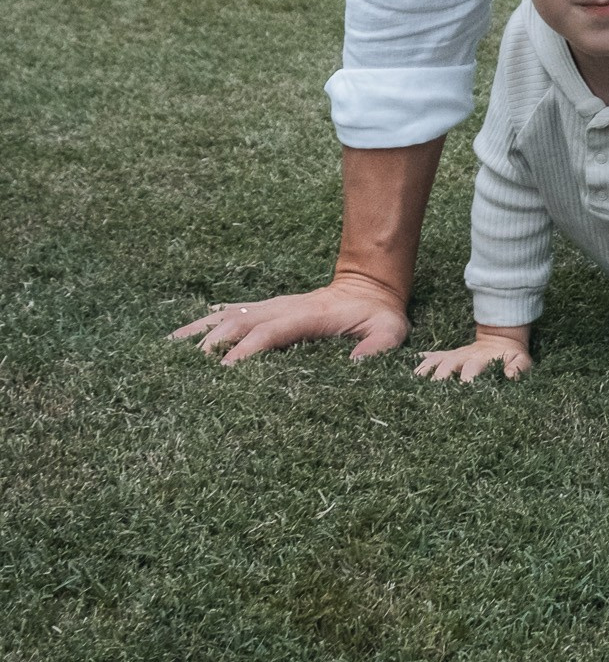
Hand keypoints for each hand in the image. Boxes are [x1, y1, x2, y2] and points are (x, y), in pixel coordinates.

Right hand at [169, 275, 408, 365]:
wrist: (368, 287)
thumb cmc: (378, 316)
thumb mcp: (390, 331)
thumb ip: (378, 347)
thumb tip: (357, 364)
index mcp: (307, 316)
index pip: (271, 332)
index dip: (248, 350)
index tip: (226, 372)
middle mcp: (281, 309)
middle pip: (239, 323)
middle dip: (212, 346)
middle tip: (185, 374)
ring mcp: (269, 308)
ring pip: (226, 318)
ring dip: (198, 335)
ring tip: (166, 358)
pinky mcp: (262, 312)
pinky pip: (226, 316)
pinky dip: (199, 327)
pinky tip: (174, 342)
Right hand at [414, 325, 532, 382]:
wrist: (501, 337)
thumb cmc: (511, 356)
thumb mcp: (521, 360)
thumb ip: (519, 367)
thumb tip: (510, 376)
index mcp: (481, 360)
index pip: (470, 370)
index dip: (465, 381)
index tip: (460, 392)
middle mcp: (463, 357)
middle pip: (446, 367)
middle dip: (438, 380)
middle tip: (431, 398)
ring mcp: (453, 356)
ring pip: (434, 362)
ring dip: (424, 373)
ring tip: (413, 386)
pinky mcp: (446, 356)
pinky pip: (429, 357)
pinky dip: (418, 363)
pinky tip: (407, 373)